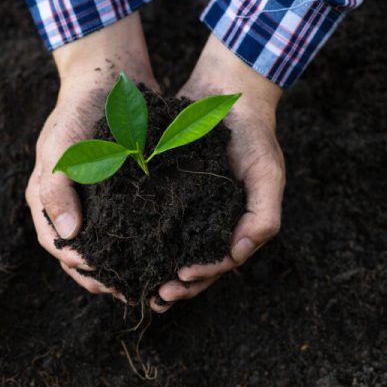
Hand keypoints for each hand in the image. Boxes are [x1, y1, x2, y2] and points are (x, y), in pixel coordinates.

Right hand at [26, 14, 158, 299]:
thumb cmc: (78, 110)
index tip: (101, 277)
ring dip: (123, 266)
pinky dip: (141, 244)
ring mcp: (97, 201)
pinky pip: (130, 227)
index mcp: (47, 199)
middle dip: (103, 276)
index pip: (56, 244)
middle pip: (82, 253)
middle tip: (128, 291)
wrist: (109, 75)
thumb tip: (70, 236)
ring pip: (107, 245)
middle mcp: (71, 205)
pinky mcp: (123, 194)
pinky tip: (162, 255)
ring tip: (147, 283)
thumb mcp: (62, 148)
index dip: (77, 265)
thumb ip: (58, 190)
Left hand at [151, 35, 284, 312]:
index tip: (180, 278)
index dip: (200, 276)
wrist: (225, 91)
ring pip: (166, 251)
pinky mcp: (159, 192)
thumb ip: (263, 216)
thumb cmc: (253, 135)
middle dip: (174, 285)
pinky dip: (136, 239)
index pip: (217, 263)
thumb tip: (238, 255)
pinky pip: (146, 222)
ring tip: (134, 283)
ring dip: (152, 271)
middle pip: (190, 266)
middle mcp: (206, 223)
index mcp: (232, 226)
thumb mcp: (267, 174)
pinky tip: (119, 248)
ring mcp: (182, 210)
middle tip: (156, 295)